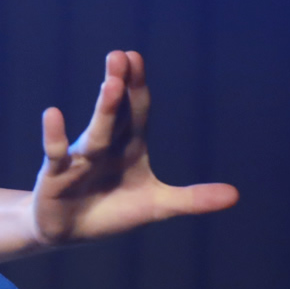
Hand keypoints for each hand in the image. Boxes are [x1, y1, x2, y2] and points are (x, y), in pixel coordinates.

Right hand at [32, 50, 237, 245]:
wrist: (69, 231)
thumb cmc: (113, 211)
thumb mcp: (156, 206)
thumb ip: (192, 199)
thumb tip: (236, 195)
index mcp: (129, 147)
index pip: (137, 111)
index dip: (138, 87)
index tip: (136, 57)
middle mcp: (104, 146)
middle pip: (116, 114)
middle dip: (120, 87)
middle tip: (120, 56)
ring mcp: (80, 159)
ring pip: (96, 132)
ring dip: (105, 109)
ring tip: (111, 84)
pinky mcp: (56, 176)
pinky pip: (56, 153)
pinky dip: (55, 135)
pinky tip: (53, 114)